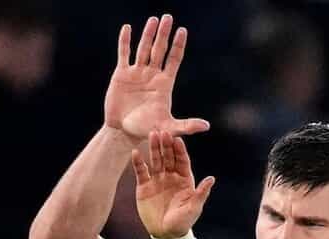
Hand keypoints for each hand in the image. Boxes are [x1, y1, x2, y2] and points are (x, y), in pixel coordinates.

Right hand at [104, 15, 207, 141]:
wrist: (124, 130)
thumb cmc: (147, 129)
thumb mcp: (168, 126)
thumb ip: (186, 125)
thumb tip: (207, 127)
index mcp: (165, 84)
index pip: (174, 59)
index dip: (178, 45)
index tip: (183, 30)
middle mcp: (152, 75)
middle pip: (160, 50)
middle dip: (164, 34)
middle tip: (168, 17)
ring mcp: (137, 73)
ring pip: (143, 49)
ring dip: (148, 34)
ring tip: (153, 19)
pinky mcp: (121, 74)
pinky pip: (124, 54)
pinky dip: (125, 41)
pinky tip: (128, 28)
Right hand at [132, 129, 214, 238]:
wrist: (166, 233)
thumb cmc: (183, 221)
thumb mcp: (194, 207)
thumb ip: (201, 192)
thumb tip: (212, 178)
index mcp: (184, 180)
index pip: (182, 162)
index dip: (180, 151)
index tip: (178, 139)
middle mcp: (170, 177)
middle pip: (168, 158)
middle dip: (166, 145)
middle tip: (162, 131)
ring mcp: (157, 180)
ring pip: (155, 161)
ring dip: (153, 149)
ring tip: (151, 135)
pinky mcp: (144, 186)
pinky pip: (141, 172)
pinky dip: (138, 162)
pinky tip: (135, 152)